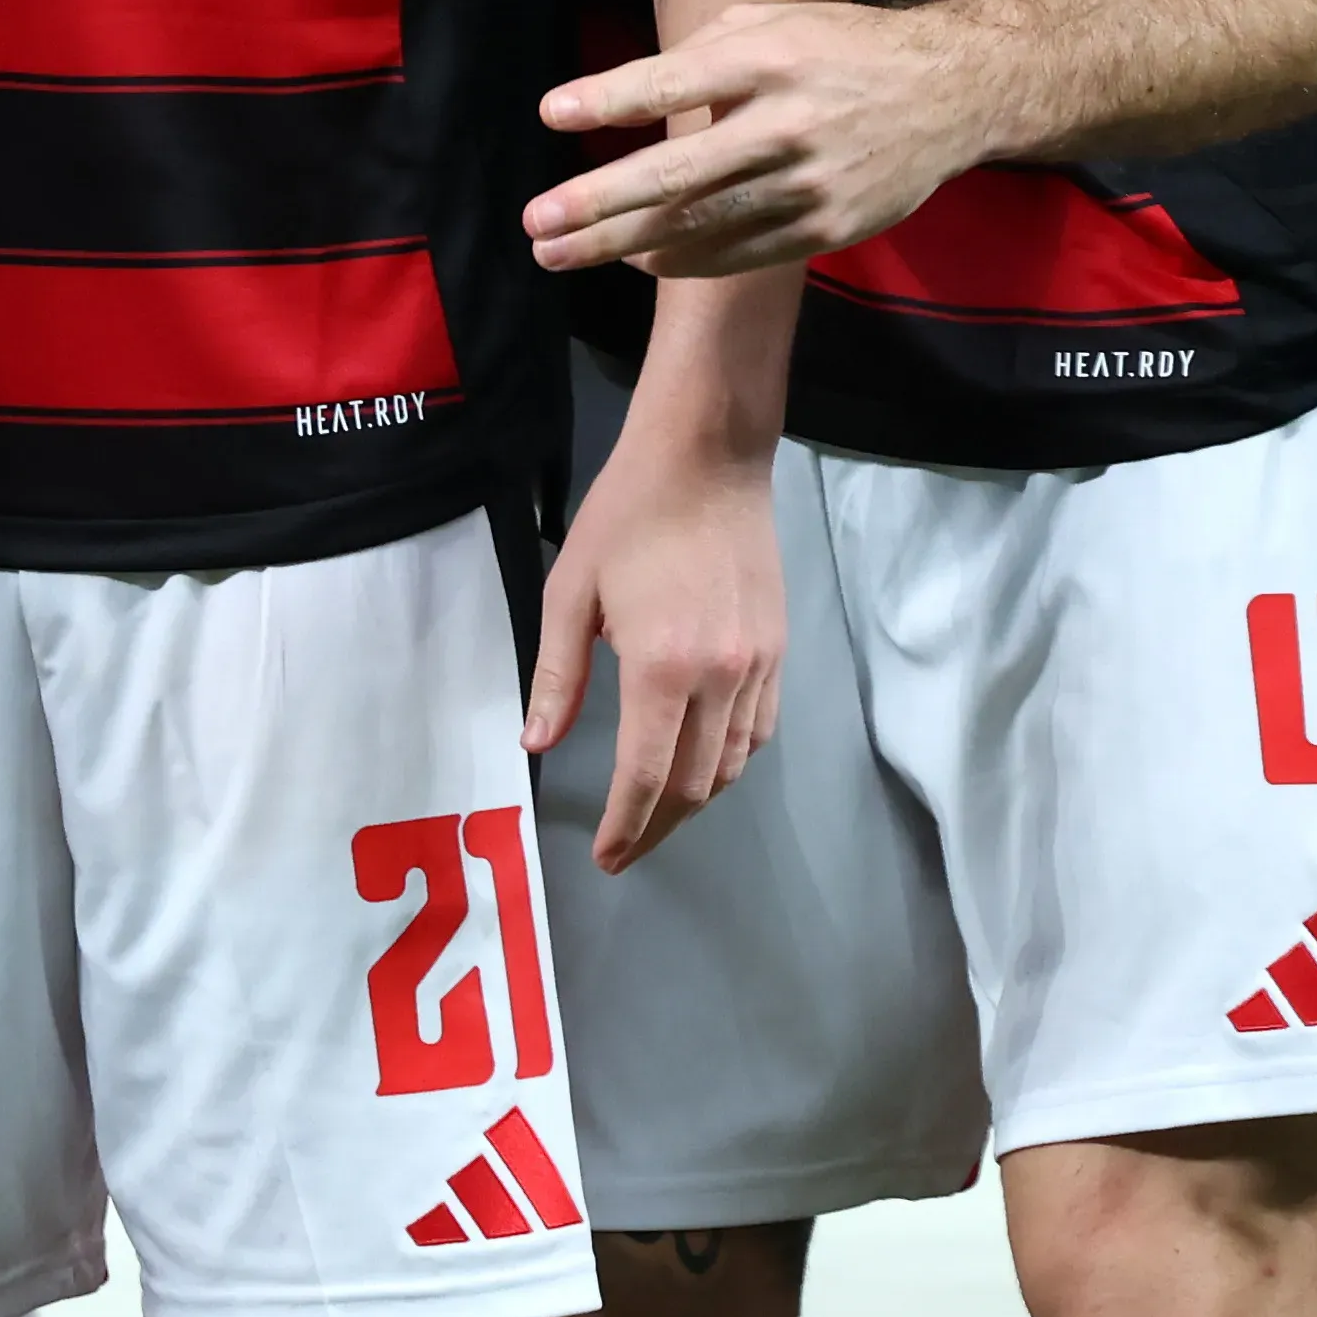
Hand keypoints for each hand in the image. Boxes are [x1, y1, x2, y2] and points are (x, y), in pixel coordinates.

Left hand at [528, 404, 779, 869]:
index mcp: (662, 668)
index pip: (645, 775)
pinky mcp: (779, 652)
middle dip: (657, 827)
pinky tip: (702, 765)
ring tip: (655, 813)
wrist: (709, 461)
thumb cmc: (627, 517)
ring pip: (732, 766)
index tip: (607, 856)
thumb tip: (537, 744)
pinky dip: (730, 763)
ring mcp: (758, 668)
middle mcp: (719, 679)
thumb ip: (557, 674)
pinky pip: (759, 732)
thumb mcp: (571, 591)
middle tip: (626, 849)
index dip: (626, 825)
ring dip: (694, 801)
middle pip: (693, 785)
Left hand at [529, 0, 1021, 276]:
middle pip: (677, 173)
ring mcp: (810, 183)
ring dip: (622, 245)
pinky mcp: (830, 227)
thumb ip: (704, 55)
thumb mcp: (777, 22)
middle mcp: (787, 123)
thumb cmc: (844, 48)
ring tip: (559, 253)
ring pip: (702, 224)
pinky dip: (683, 260)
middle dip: (597, 202)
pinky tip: (637, 261)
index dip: (609, 100)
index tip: (550, 114)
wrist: (953, 94)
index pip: (673, 82)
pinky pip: (742, 252)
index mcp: (768, 58)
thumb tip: (630, 93)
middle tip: (535, 222)